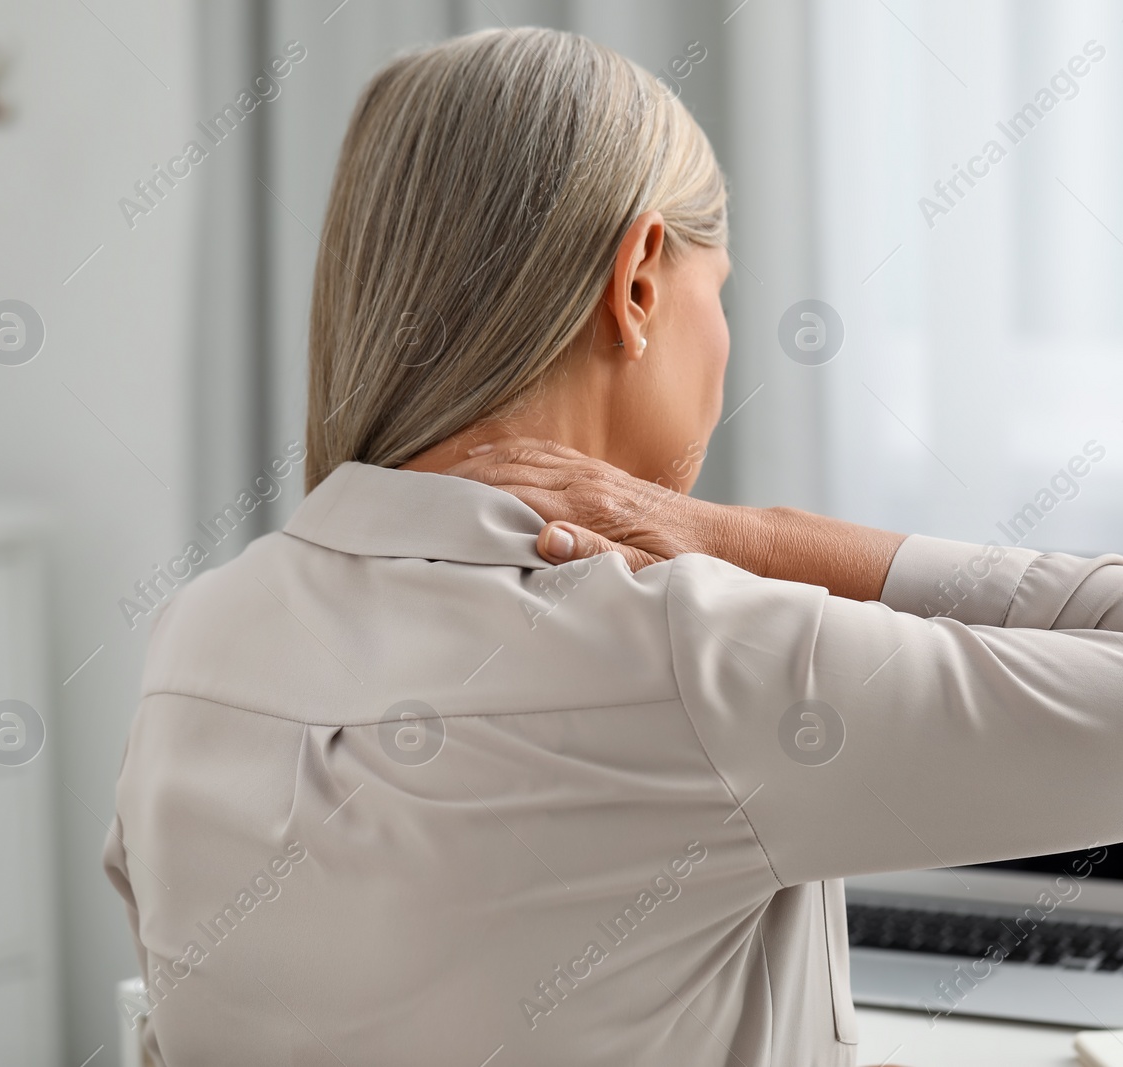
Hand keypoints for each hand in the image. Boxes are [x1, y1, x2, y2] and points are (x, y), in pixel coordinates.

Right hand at [441, 438, 734, 571]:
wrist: (722, 542)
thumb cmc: (682, 565)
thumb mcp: (645, 574)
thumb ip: (596, 557)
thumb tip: (546, 537)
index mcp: (589, 507)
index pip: (507, 497)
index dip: (458, 502)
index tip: (416, 510)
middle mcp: (583, 480)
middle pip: (500, 470)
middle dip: (447, 480)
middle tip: (400, 493)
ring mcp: (587, 471)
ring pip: (513, 457)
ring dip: (465, 465)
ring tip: (422, 480)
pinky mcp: (594, 470)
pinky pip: (536, 453)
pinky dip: (498, 455)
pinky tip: (475, 463)